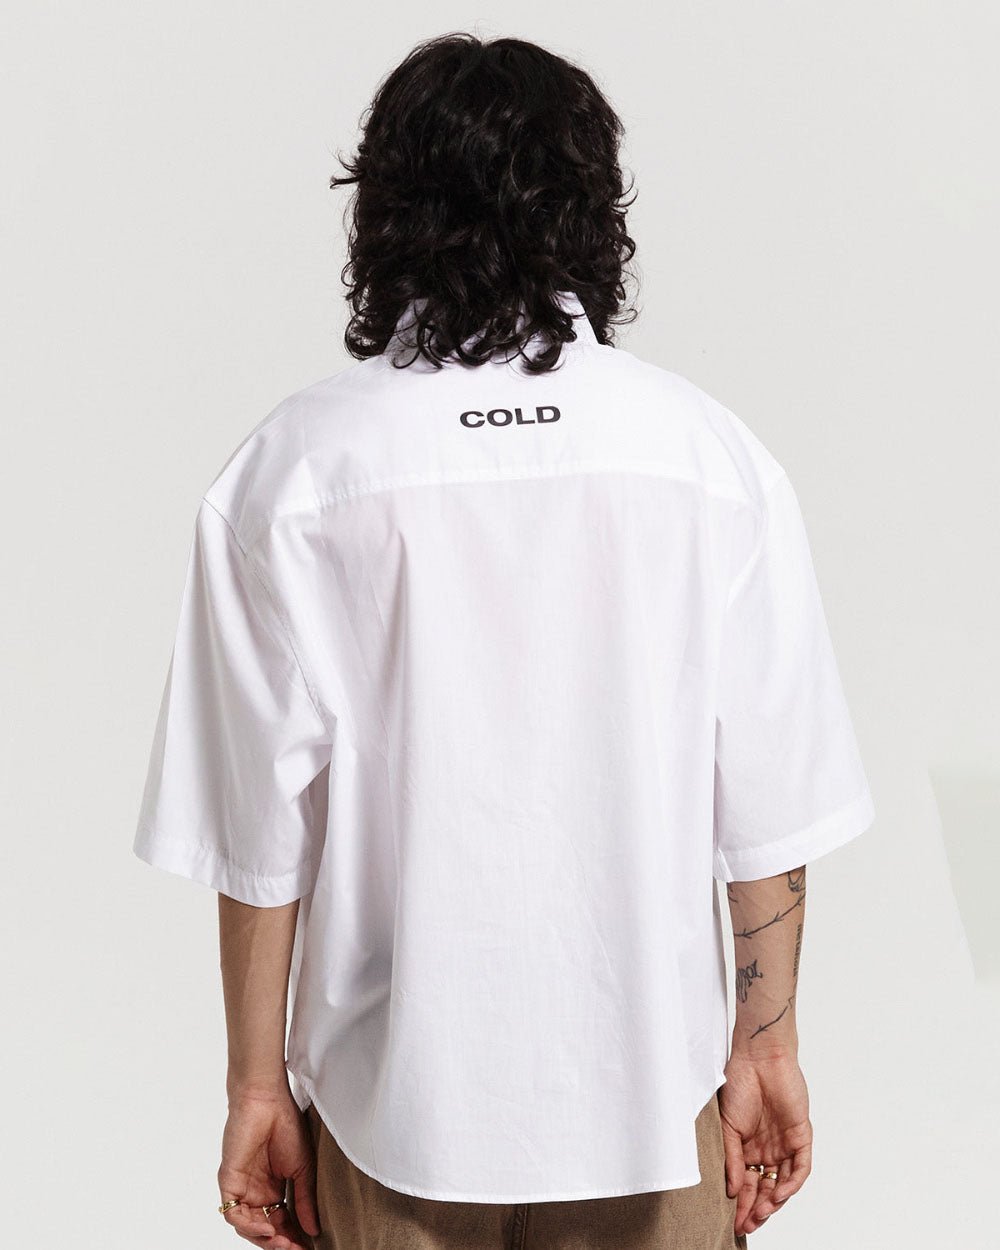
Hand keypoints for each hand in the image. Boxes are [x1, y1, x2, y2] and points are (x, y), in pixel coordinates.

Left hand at [217, 1087, 320, 1247]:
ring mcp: (242, 1188)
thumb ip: (304, 1199)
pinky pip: (233, 1214)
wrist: (267, 1100)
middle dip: (280, 1244)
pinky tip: (268, 1227)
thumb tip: (313, 1230)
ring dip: (265, 1239)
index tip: (309, 1247)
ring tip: (284, 1243)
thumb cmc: (287, 1125)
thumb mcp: (303, 1168)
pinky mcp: (229, 1182)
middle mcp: (256, 1192)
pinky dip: (249, 1225)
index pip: (283, 1223)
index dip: (294, 1238)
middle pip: (265, 1230)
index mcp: (274, 1189)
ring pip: (248, 1227)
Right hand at [719, 1050, 812, 1236]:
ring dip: (774, 1201)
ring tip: (762, 1214)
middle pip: (766, 1188)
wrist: (758, 1058)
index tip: (734, 1221)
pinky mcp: (801, 1137)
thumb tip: (732, 1191)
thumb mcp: (727, 1125)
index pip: (747, 1184)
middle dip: (757, 1209)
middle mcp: (767, 1150)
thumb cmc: (738, 1083)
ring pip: (784, 1183)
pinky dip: (792, 1183)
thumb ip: (731, 1158)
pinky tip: (779, 1193)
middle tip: (747, 1224)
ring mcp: (784, 1144)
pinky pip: (800, 1167)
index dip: (741, 1204)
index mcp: (747, 1147)